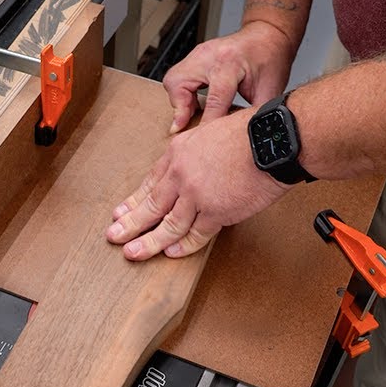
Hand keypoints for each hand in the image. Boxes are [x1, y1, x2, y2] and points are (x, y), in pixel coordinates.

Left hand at [106, 109, 292, 260]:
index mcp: (178, 153)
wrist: (271, 140)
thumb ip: (196, 154)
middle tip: (114, 236)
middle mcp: (181, 174)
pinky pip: (195, 235)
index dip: (134, 200)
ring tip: (133, 253)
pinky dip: (182, 246)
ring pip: (167, 225)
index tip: (120, 213)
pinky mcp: (215, 212)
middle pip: (151, 205)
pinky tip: (170, 253)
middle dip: (129, 224)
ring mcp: (196, 195)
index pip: (150, 182)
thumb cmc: (249, 133)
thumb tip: (193, 169)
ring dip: (148, 242)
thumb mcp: (209, 133)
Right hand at [165, 20, 295, 134]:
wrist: (268, 34)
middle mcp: (209, 56)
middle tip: (186, 125)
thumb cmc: (270, 58)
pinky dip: (181, 93)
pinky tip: (193, 102)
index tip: (201, 143)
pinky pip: (177, 77)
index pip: (213, 101)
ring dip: (178, 101)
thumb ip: (252, 114)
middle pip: (179, 85)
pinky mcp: (195, 56)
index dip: (207, 125)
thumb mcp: (268, 89)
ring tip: (191, 114)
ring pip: (172, 81)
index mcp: (230, 63)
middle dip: (180, 110)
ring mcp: (199, 53)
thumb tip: (243, 137)